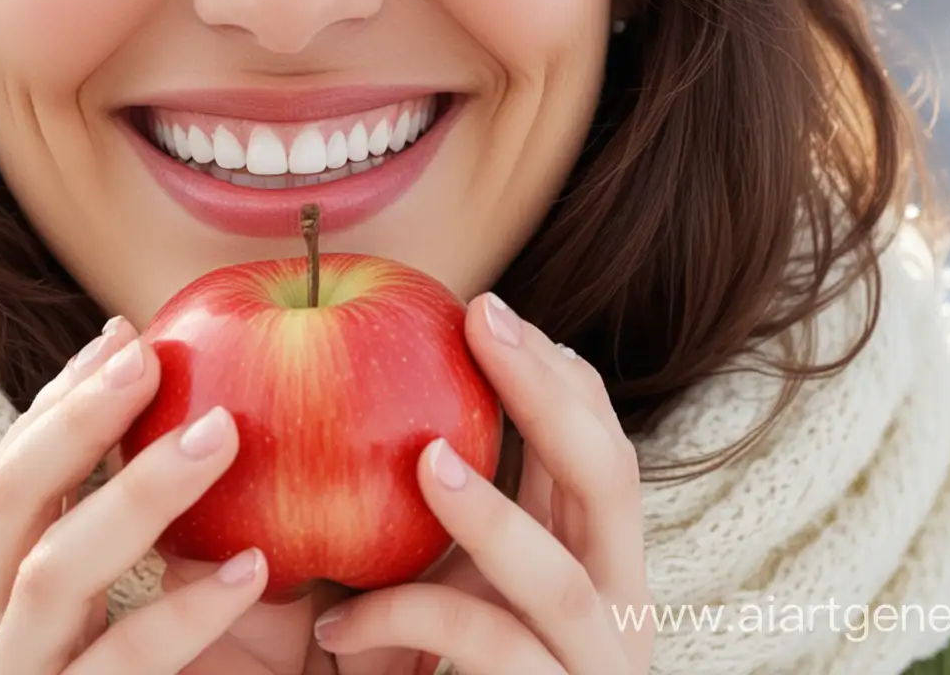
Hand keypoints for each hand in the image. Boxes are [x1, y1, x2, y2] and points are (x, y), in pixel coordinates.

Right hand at [0, 316, 272, 673]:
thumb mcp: (127, 595)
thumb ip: (140, 517)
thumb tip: (190, 392)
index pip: (7, 470)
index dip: (59, 399)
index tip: (124, 336)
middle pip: (11, 497)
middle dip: (81, 417)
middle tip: (155, 358)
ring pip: (56, 570)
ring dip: (140, 492)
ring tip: (224, 435)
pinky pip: (123, 662)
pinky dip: (186, 610)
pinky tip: (251, 564)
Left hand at [304, 293, 654, 674]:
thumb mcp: (446, 585)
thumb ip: (434, 511)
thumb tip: (362, 404)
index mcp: (594, 559)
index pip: (598, 446)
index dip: (556, 375)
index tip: (487, 311)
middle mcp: (614, 608)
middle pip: (611, 479)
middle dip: (550, 394)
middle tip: (484, 320)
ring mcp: (595, 667)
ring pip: (564, 579)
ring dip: (493, 515)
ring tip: (427, 461)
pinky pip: (492, 653)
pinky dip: (410, 625)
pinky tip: (335, 623)